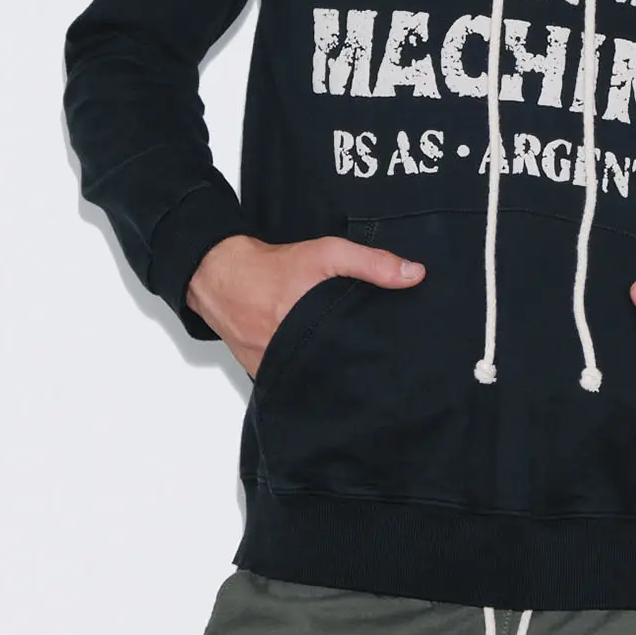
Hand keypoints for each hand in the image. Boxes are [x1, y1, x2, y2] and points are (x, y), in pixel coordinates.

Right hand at [186, 233, 424, 380]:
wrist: (221, 276)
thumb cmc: (271, 267)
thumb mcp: (326, 254)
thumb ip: (371, 263)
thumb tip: (414, 275)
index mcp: (309, 332)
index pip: (353, 360)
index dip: (372, 360)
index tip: (392, 359)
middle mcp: (291, 357)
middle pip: (335, 373)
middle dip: (354, 369)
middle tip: (376, 363)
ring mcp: (275, 370)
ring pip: (314, 380)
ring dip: (329, 372)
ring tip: (352, 366)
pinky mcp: (263, 375)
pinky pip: (292, 379)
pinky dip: (306, 371)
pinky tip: (320, 362)